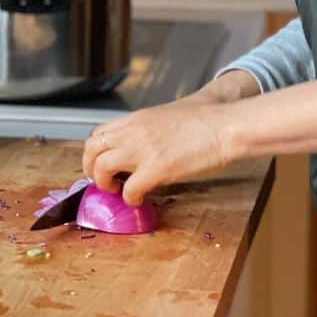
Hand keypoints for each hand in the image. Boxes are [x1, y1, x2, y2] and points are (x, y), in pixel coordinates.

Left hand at [82, 100, 238, 206]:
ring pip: (101, 167)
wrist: (225, 125)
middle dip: (90, 168)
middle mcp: (133, 131)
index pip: (99, 132)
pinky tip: (139, 200)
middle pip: (92, 148)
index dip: (96, 152)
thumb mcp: (168, 116)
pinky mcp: (157, 168)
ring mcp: (143, 150)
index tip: (101, 163)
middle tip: (103, 181)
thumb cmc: (206, 120)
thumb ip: (150, 128)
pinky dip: (130, 198)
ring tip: (118, 191)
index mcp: (136, 118)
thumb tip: (146, 143)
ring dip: (104, 183)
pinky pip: (129, 190)